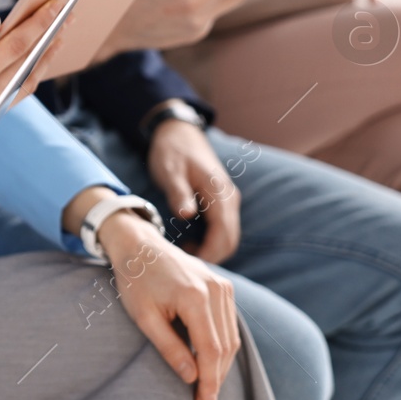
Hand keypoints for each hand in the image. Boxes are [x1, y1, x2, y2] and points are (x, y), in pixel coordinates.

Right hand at [0, 0, 61, 176]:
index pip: (17, 45)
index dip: (40, 24)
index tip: (56, 6)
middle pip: (29, 64)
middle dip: (50, 38)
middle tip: (67, 18)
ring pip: (25, 85)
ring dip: (43, 62)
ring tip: (55, 41)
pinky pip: (11, 99)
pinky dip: (24, 80)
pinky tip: (27, 68)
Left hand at [100, 213, 240, 399]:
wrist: (140, 245)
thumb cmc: (135, 280)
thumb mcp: (144, 316)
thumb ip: (168, 347)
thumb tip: (191, 377)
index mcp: (195, 297)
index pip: (211, 350)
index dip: (210, 380)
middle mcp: (216, 290)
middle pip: (225, 346)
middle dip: (216, 377)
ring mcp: (223, 286)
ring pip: (231, 336)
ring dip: (221, 365)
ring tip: (208, 388)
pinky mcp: (223, 286)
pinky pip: (228, 323)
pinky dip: (222, 346)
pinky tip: (210, 364)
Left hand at [147, 116, 241, 263]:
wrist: (179, 133)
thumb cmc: (172, 151)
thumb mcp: (170, 171)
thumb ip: (179, 193)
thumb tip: (186, 215)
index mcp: (219, 193)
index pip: (223, 235)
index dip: (209, 255)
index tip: (189, 266)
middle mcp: (229, 199)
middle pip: (230, 241)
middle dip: (211, 257)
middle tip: (185, 265)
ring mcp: (227, 201)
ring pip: (228, 236)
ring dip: (211, 250)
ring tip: (184, 255)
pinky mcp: (221, 202)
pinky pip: (222, 228)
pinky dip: (210, 241)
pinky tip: (189, 243)